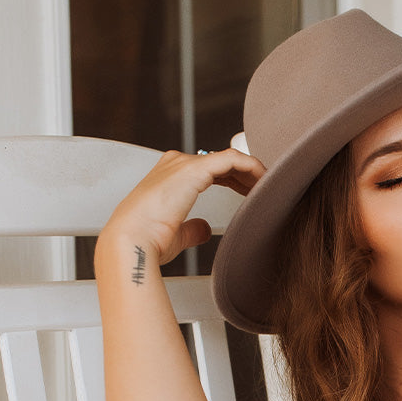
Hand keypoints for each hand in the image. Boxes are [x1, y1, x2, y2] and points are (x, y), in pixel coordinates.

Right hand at [99, 148, 265, 265]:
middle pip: (222, 162)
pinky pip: (233, 158)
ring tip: (269, 187)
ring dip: (252, 172)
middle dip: (246, 176)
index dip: (233, 180)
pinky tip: (263, 180)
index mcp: (169, 175)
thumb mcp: (176, 233)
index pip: (209, 169)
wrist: (132, 242)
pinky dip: (252, 167)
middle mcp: (176, 164)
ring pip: (231, 158)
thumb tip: (205, 230)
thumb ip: (193, 228)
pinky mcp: (195, 168)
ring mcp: (185, 163)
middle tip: (264, 191)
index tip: (250, 193)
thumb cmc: (148, 242)